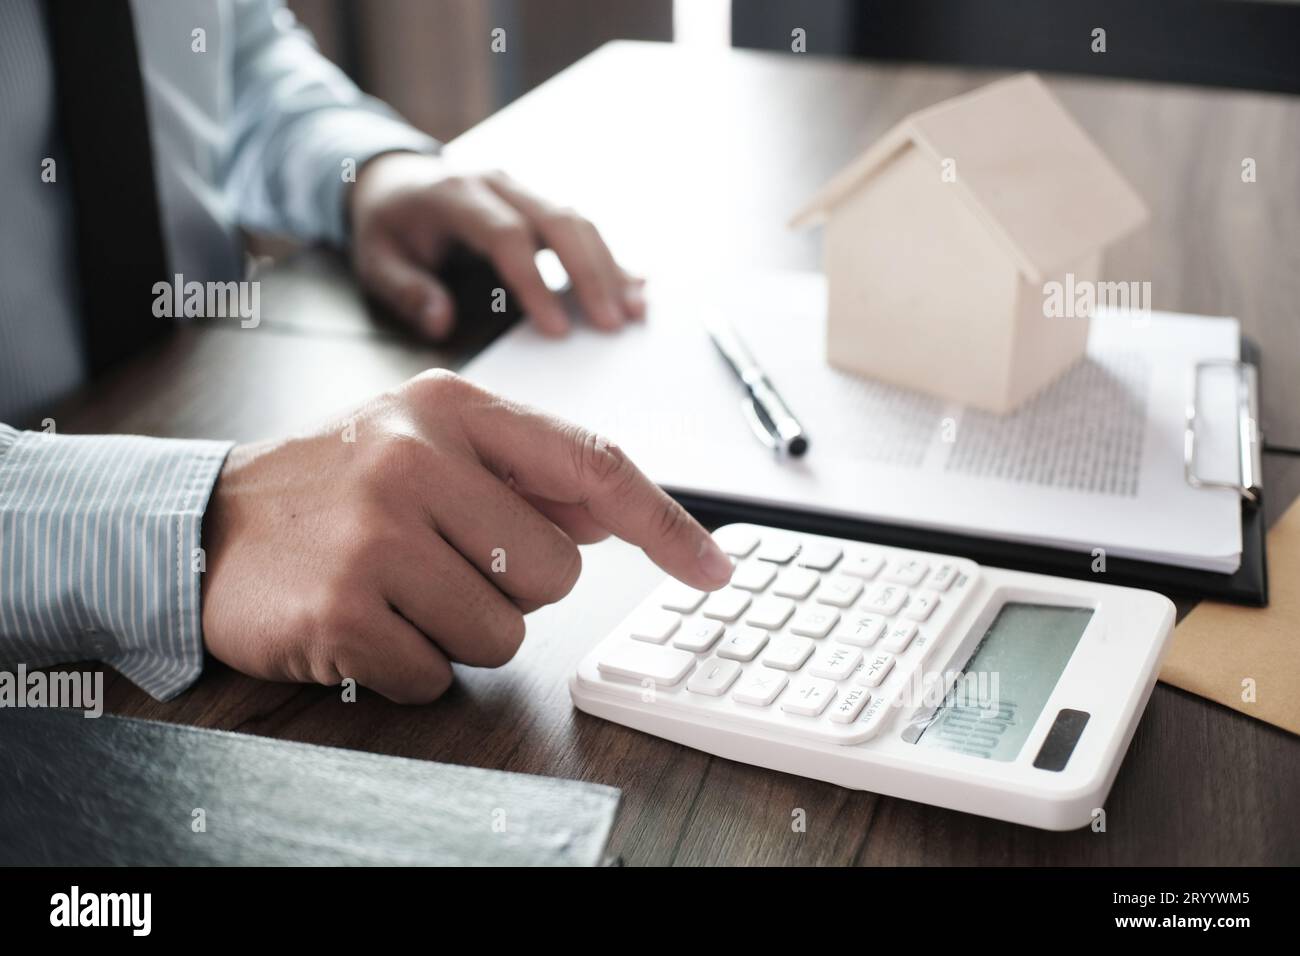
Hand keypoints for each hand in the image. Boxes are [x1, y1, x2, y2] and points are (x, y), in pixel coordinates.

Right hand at [200, 371, 731, 702]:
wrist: (207, 526)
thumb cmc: (336, 485)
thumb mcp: (426, 442)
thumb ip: (526, 470)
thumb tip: (624, 511)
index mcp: (452, 407)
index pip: (593, 463)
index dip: (665, 523)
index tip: (713, 568)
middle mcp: (416, 458)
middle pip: (556, 573)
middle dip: (510, 587)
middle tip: (440, 561)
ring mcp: (377, 536)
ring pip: (504, 635)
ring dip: (458, 630)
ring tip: (398, 589)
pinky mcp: (345, 612)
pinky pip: (437, 676)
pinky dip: (408, 667)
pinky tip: (364, 622)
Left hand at [349, 152, 644, 339]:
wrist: (393, 176)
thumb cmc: (388, 226)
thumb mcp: (375, 260)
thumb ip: (407, 290)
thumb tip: (440, 323)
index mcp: (454, 195)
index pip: (506, 236)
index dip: (535, 282)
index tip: (556, 328)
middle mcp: (497, 184)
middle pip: (557, 222)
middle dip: (590, 274)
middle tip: (614, 324)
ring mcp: (522, 189)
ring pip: (577, 221)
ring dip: (610, 267)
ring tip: (635, 312)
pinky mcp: (538, 201)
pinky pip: (580, 226)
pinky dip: (609, 258)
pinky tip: (637, 285)